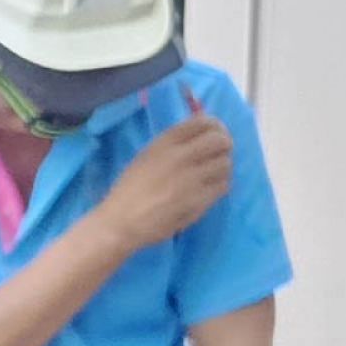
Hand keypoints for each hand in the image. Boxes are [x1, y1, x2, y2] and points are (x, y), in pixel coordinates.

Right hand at [94, 115, 231, 251]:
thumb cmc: (129, 191)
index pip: (204, 122)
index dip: (215, 127)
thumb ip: (173, 144)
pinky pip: (223, 186)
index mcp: (165, 143)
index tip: (214, 136)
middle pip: (221, 141)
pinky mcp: (198, 200)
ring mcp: (191, 179)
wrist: (119, 223)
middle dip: (223, 147)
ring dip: (221, 169)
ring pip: (225, 164)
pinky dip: (218, 187)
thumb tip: (202, 134)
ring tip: (210, 177)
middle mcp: (180, 157)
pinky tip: (207, 191)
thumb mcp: (146, 157)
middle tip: (216, 157)